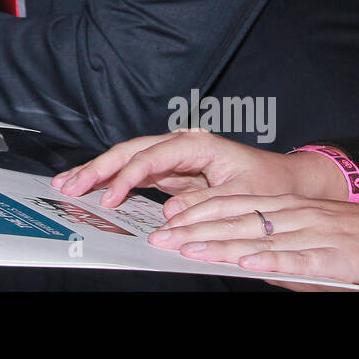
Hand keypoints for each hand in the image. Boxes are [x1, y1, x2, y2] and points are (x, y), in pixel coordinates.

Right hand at [51, 130, 347, 211]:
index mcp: (199, 145)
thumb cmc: (272, 186)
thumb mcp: (243, 199)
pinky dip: (114, 182)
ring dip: (98, 172)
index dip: (128, 176)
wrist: (290, 183)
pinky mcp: (173, 174)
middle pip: (131, 151)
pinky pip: (137, 176)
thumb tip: (167, 213)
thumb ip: (205, 205)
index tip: (110, 196)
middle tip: (69, 184)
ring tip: (68, 183)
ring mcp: (175, 159)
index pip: (152, 156)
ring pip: (128, 161)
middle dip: (98, 168)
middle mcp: (182, 146)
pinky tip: (94, 190)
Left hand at [147, 193, 358, 290]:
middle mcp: (298, 215)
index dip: (198, 212)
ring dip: (221, 244)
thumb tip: (246, 262)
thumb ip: (281, 249)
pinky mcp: (337, 256)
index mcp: (291, 207)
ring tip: (188, 249)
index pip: (234, 205)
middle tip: (161, 238)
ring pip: (260, 238)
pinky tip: (248, 265)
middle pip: (238, 220)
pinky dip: (272, 263)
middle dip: (196, 229)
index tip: (167, 221)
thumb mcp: (317, 237)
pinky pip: (300, 260)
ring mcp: (317, 234)